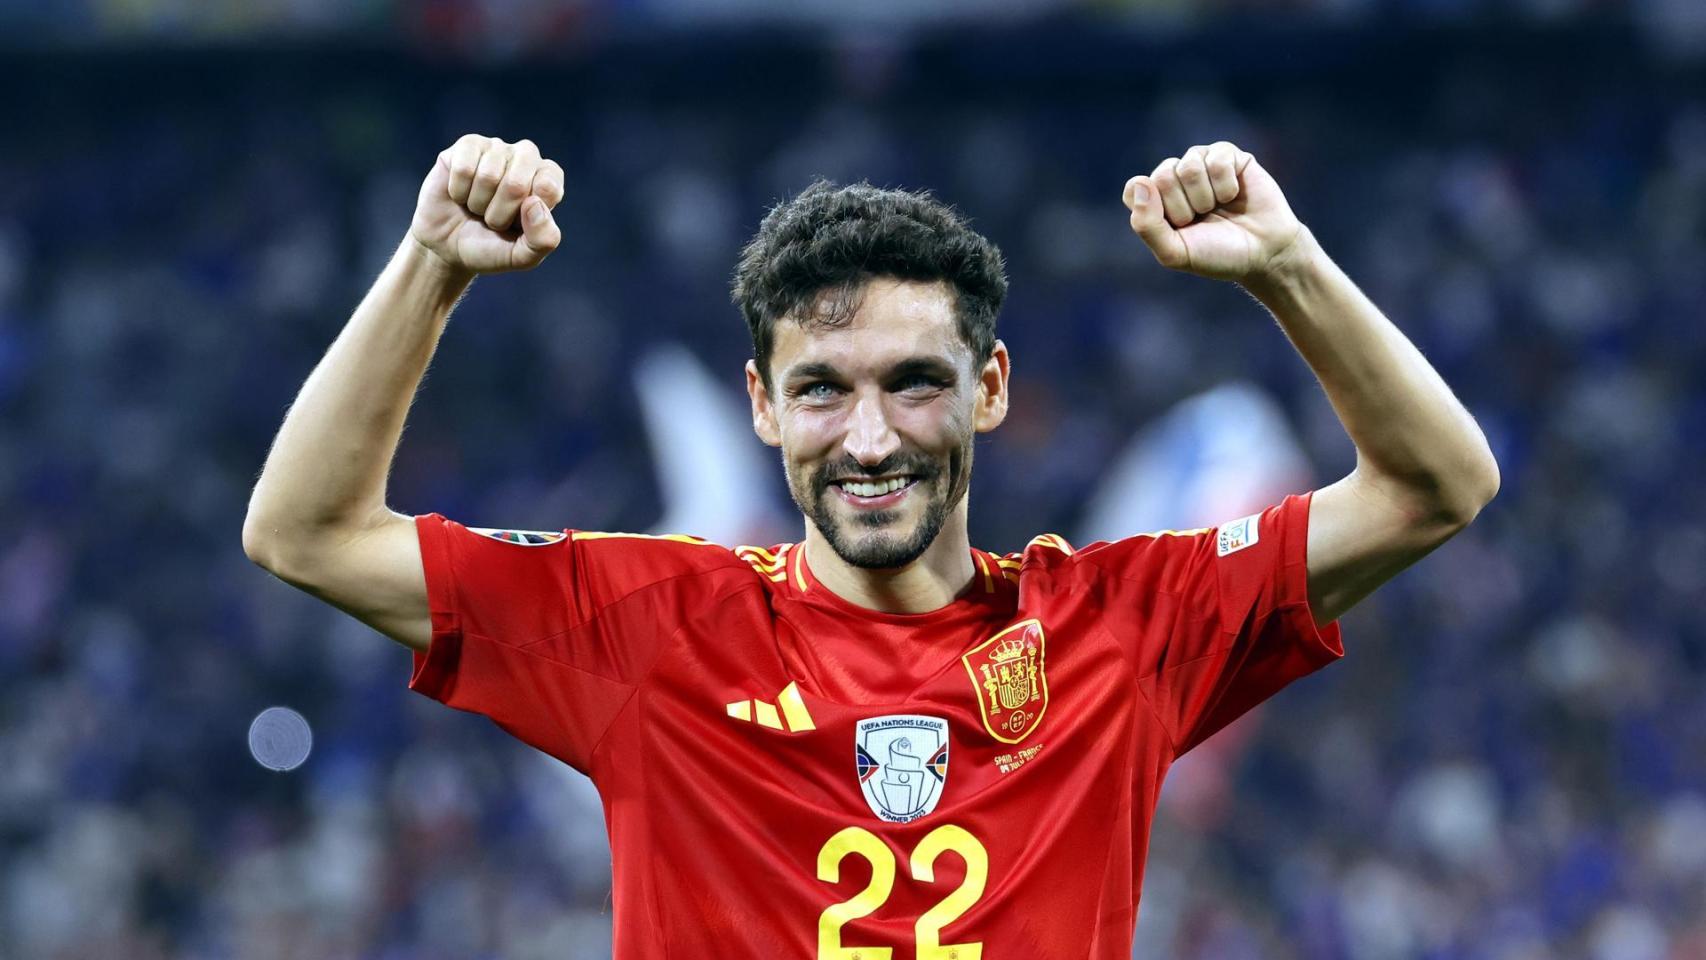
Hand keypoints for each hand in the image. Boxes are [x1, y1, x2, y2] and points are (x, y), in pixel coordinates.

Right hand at [409, 135, 564, 274]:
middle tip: (493, 220)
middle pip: (516, 183)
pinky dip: (459, 191)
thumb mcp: (523, 257)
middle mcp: (526, 158)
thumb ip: (543, 239)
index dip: (527, 215)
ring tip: (476, 207)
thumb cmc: (491, 248)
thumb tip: (534, 203)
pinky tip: (460, 194)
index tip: (517, 224)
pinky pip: (464, 168)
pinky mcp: (467, 145)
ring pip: (488, 176)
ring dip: (477, 204)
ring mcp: (497, 148)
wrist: (448, 247)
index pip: (549, 188)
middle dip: (499, 213)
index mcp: (548, 180)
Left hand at [1123, 141, 1306, 283]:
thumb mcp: (1175, 253)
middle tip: (1202, 220)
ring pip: (1189, 166)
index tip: (1176, 228)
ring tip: (1218, 208)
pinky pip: (1217, 160)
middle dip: (1185, 207)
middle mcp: (1174, 177)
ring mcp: (1200, 163)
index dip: (1155, 210)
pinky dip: (1226, 186)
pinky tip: (1234, 195)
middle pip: (1162, 176)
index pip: (1135, 189)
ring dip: (1207, 197)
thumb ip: (1147, 226)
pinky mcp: (1228, 155)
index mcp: (1154, 201)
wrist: (1263, 252)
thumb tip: (1140, 182)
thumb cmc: (1217, 254)